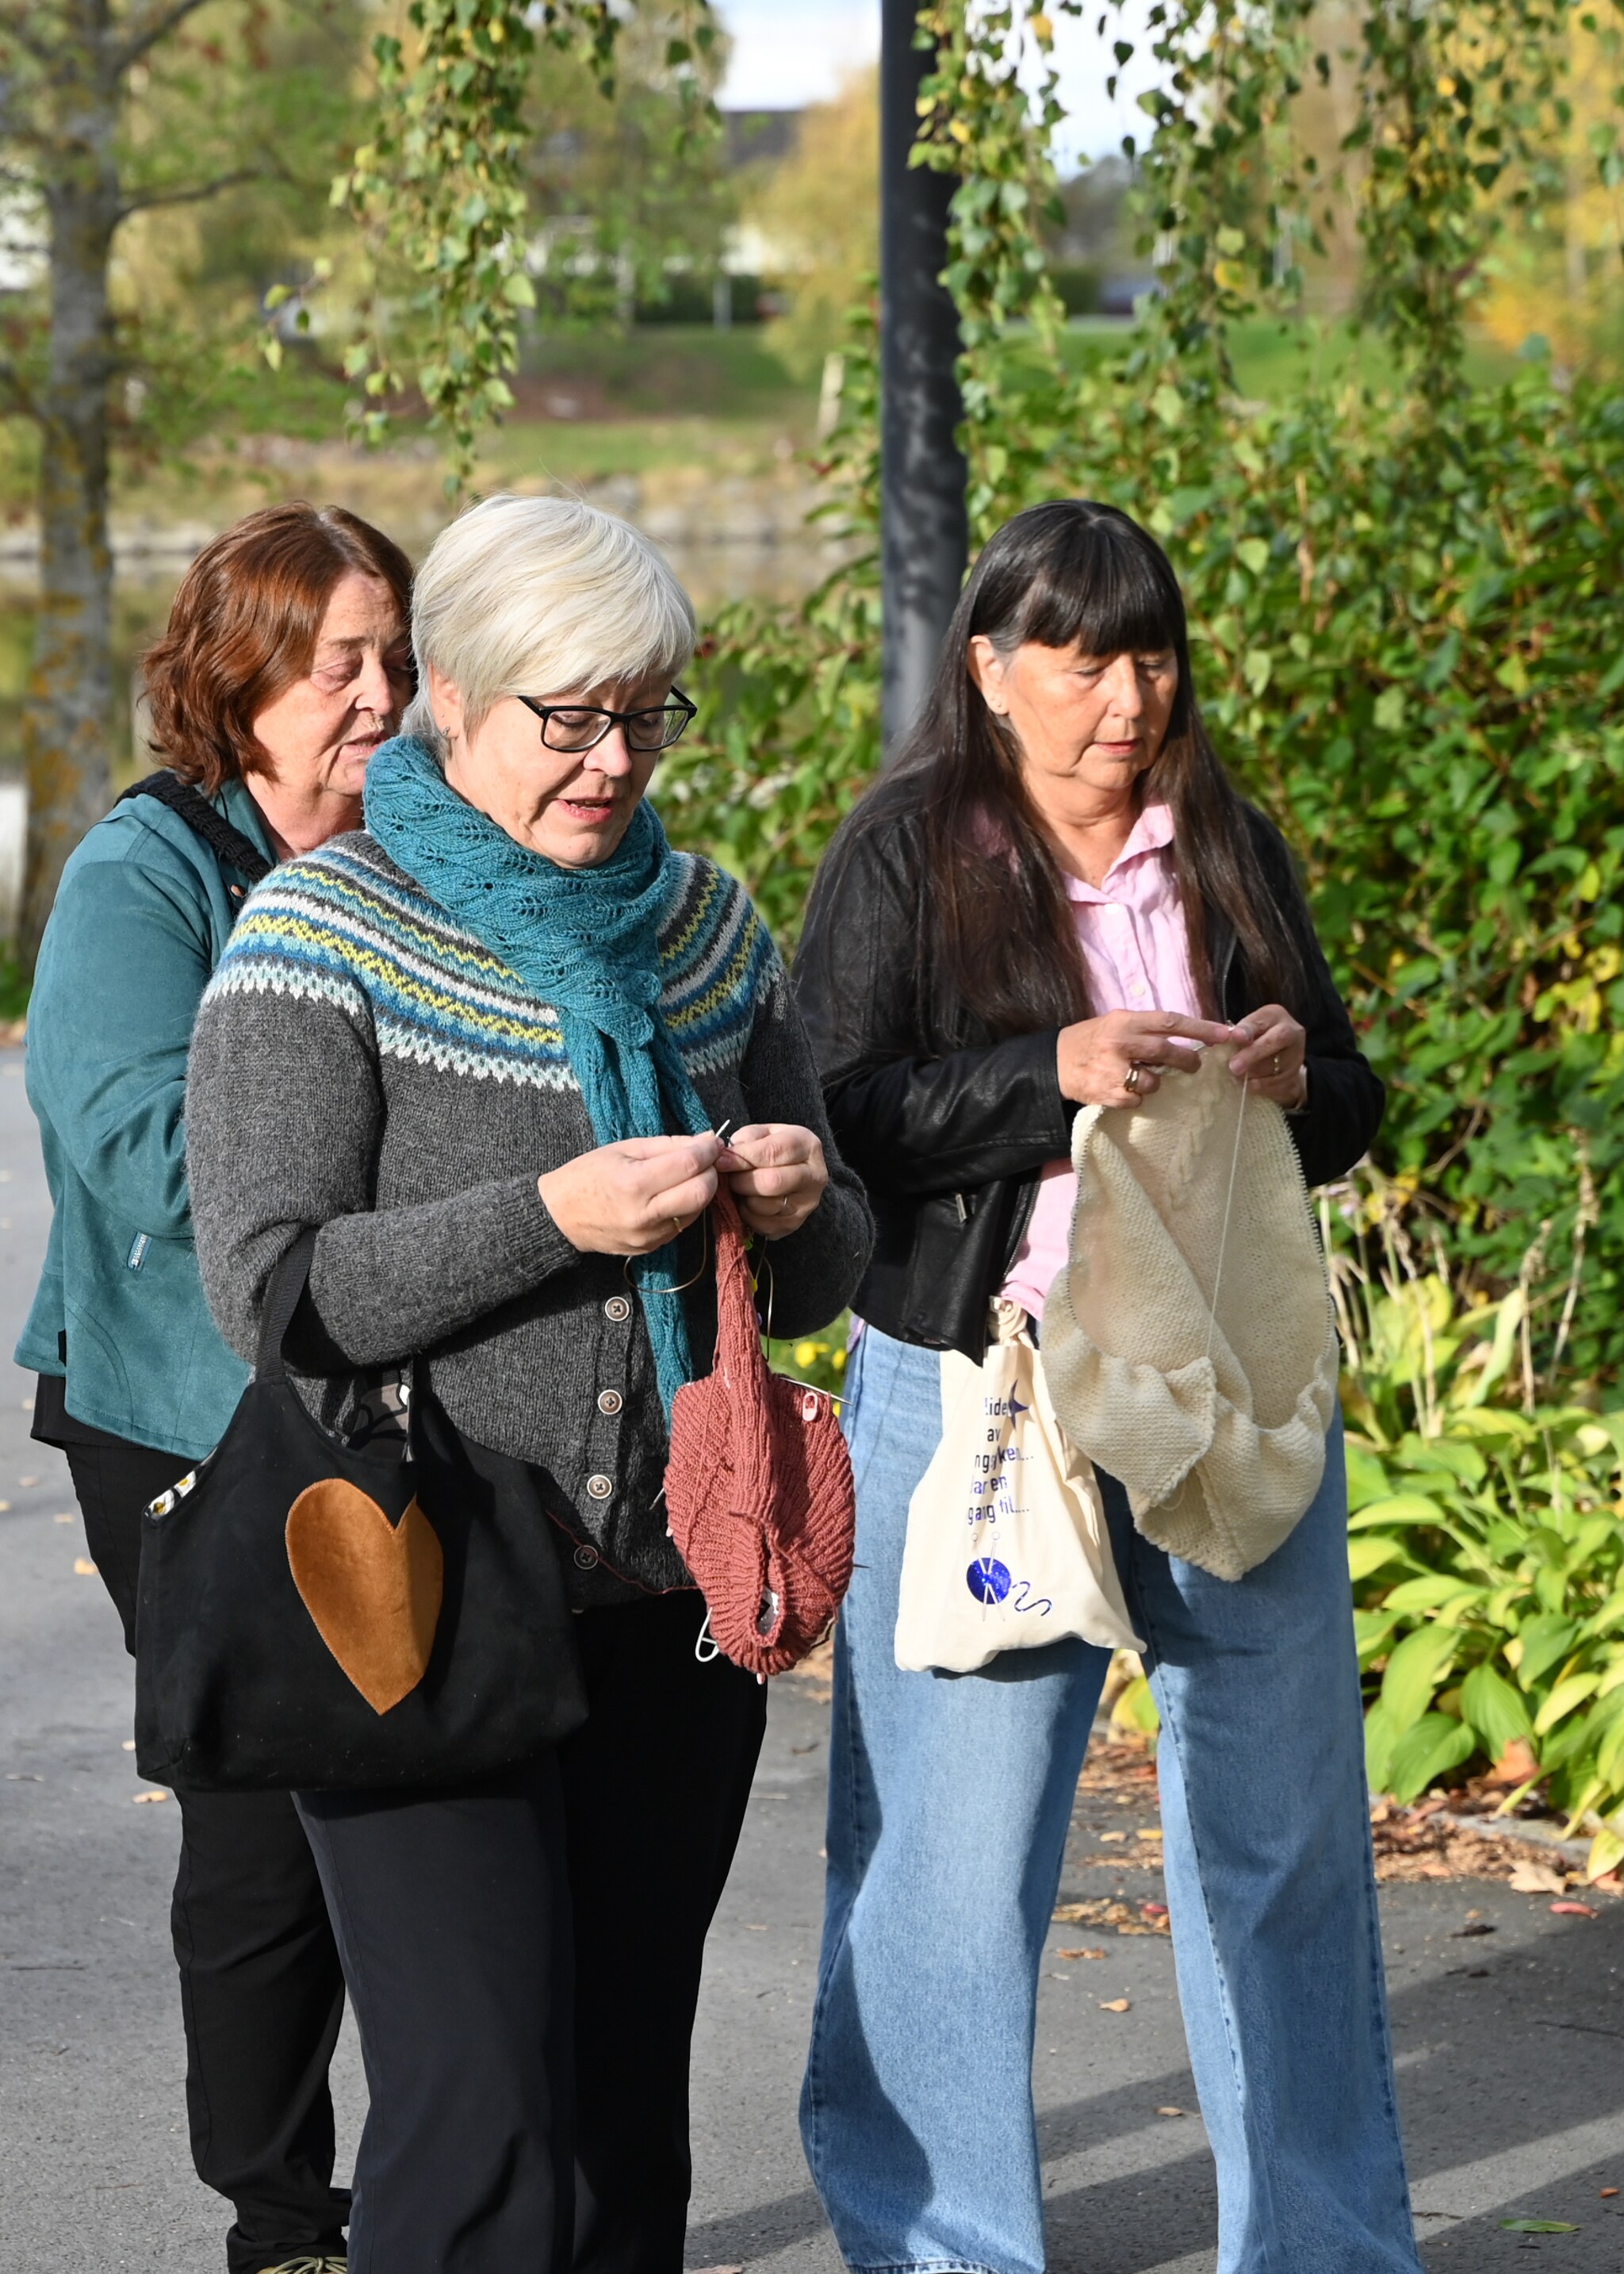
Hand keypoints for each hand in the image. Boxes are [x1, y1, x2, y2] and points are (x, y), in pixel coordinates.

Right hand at [538, 1133, 720, 1255]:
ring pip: (697, 1210)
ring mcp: (649, 1236)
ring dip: (701, 1189)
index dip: (708, 1150)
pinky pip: (683, 1224)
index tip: (712, 1141)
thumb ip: (668, 1145)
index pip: (689, 1165)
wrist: (559, 1216)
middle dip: (711, 1172)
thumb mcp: (625, 1149)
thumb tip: (706, 1141)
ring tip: (687, 1175)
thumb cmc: (588, 1175)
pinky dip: (686, 1206)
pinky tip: (673, 1195)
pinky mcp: (651, 1247)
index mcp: (633, 1184)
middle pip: (702, 1192)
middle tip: (704, 1159)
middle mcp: (644, 1214)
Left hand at [717, 1122, 827, 1239]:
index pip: (772, 1153)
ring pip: (763, 1206)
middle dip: (741, 1180)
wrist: (791, 1170)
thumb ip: (745, 1141)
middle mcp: (815, 1177)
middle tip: (729, 1176)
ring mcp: (806, 1204)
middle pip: (771, 1183)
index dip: (742, 1158)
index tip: (720, 1160)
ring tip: (739, 1187)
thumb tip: (725, 1159)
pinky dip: (746, 1214)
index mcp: (808, 1146)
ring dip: (742, 1198)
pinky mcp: (793, 1224)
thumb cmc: (772, 1148)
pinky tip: (746, 1201)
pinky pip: (761, 1224)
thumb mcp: (761, 1134)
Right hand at [1057, 1009, 1238, 1107]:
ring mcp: (1112, 1070)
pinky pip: (1137, 1099)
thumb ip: (1147, 1028)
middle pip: (1166, 1051)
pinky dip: (1137, 1096)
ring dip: (1156, 1082)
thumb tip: (1188, 1035)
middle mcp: (1119, 1043)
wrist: (1055, 1062)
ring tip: (1142, 1076)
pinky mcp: (1108, 1094)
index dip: (1201, 1028)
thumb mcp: (1117, 1022)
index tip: (1225, 1035)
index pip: (1170, 1021)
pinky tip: (1124, 1088)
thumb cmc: (1093, 1039)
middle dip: (1187, 1060)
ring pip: (1154, 1081)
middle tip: (1194, 1065)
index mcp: (1125, 1021)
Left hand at [1227, 1005, 1307, 1108]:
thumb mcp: (1246, 1032)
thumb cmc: (1255, 1041)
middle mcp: (1291, 1031)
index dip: (1248, 1029)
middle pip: (1277, 1039)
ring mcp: (1297, 1053)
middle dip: (1254, 1053)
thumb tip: (1214, 1040)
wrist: (1278, 1059)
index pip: (1262, 1020)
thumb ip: (1236, 1035)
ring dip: (1254, 1073)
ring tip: (1237, 1077)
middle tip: (1234, 1066)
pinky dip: (1261, 1085)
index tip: (1235, 1037)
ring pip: (1277, 1064)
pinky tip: (1248, 1085)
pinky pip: (1278, 1082)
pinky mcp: (1296, 1074)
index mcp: (1274, 1015)